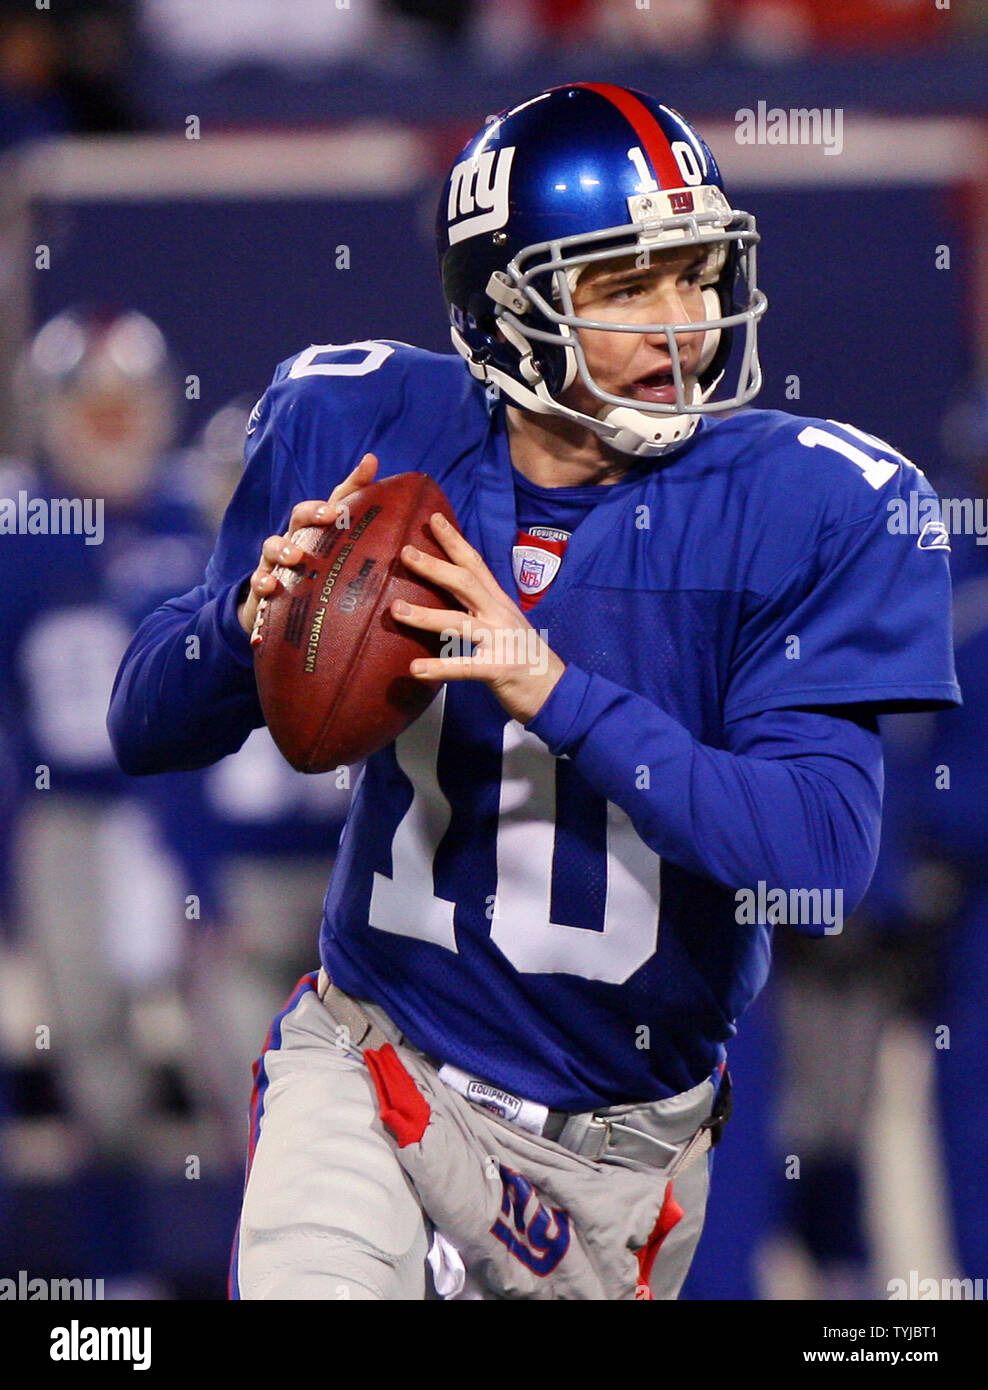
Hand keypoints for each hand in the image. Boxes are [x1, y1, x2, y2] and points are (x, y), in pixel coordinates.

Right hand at [237, 453, 377, 634]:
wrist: (280, 612)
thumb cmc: (318, 580)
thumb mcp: (346, 563)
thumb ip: (372, 540)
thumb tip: (401, 501)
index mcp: (320, 533)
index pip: (337, 501)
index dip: (354, 481)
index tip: (370, 465)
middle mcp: (297, 540)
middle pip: (300, 516)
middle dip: (313, 511)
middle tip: (330, 514)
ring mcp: (277, 563)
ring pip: (273, 546)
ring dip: (283, 547)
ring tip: (296, 556)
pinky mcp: (264, 588)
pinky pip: (259, 580)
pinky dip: (262, 580)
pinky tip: (270, 585)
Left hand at [393, 512, 565, 724]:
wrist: (558, 691)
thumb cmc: (526, 659)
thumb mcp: (506, 625)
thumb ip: (481, 609)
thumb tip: (450, 597)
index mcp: (500, 603)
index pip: (475, 564)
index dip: (454, 540)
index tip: (433, 519)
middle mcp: (500, 616)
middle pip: (465, 584)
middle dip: (435, 566)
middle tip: (405, 552)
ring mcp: (501, 642)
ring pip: (459, 622)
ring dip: (425, 615)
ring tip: (395, 610)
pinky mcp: (499, 670)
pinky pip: (466, 668)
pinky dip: (440, 668)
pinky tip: (416, 668)